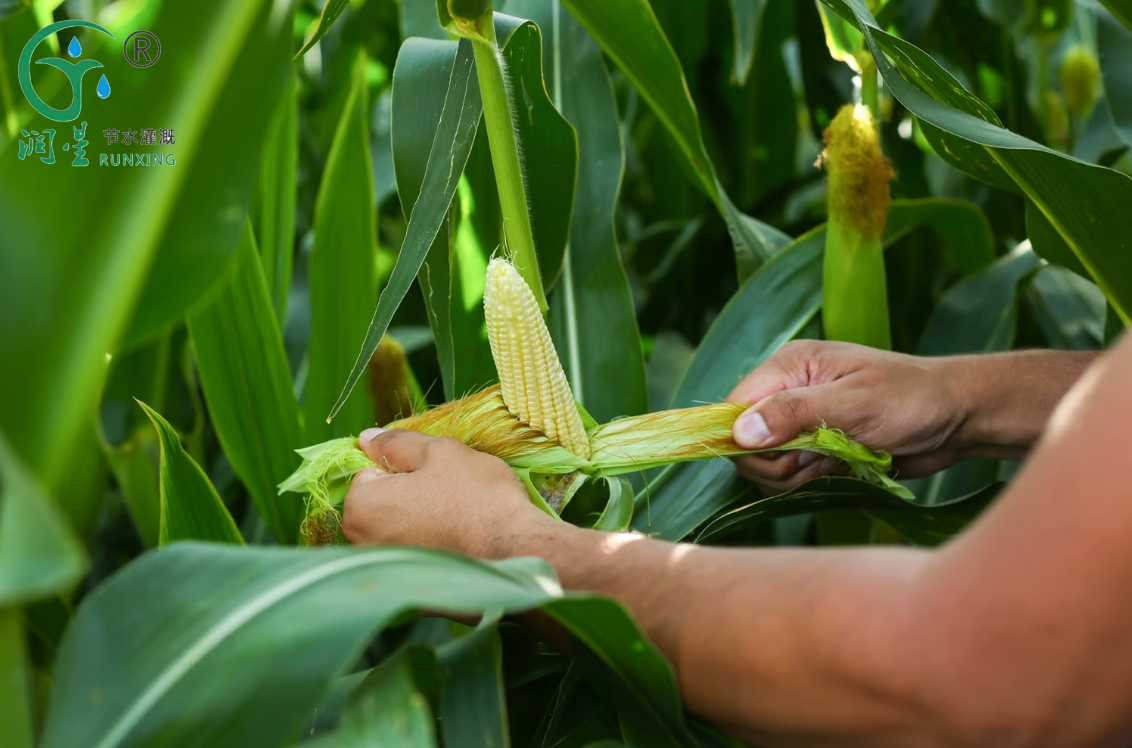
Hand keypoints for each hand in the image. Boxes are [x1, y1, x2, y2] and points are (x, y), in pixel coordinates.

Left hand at [342, 428, 549, 556]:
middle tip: (448, 495)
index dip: (401, 468)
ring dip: (419, 526)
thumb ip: (397, 443)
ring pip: (398, 536)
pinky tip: (457, 548)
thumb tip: (366, 439)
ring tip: (456, 522)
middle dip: (406, 498)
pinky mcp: (410, 597)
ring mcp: (386, 576)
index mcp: (361, 508)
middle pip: (380, 508)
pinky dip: (431, 553)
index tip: (433, 475)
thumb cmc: (476, 496)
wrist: (517, 552)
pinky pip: (415, 563)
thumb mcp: (439, 452)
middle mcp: (363, 547)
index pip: (367, 474)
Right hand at [726, 340, 966, 493]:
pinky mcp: (815, 448)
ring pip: (765, 465)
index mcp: (790, 366)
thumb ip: (794, 413)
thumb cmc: (913, 399)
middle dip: (776, 462)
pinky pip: (789, 475)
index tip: (781, 453)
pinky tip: (839, 470)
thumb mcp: (855, 403)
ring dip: (795, 475)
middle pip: (744, 443)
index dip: (744, 439)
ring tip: (835, 462)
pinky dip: (809, 481)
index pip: (734, 407)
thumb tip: (739, 432)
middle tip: (818, 459)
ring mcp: (800, 421)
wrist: (960, 418)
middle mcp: (787, 391)